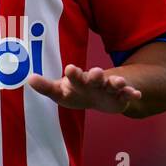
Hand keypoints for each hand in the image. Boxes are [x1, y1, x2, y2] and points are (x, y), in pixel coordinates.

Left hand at [26, 64, 141, 113]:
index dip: (73, 74)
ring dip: (116, 82)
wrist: (98, 96)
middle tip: (96, 72)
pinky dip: (131, 94)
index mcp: (79, 80)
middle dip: (96, 76)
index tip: (70, 69)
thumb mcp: (60, 92)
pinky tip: (137, 95)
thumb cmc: (75, 92)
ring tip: (119, 82)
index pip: (75, 76)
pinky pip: (126, 94)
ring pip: (113, 84)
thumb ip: (46, 87)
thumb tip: (29, 79)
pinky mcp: (120, 96)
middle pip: (95, 78)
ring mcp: (108, 88)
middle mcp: (95, 82)